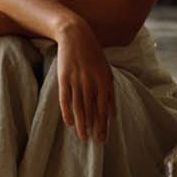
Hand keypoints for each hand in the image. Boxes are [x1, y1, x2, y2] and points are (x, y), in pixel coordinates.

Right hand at [54, 21, 114, 143]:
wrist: (75, 35)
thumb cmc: (93, 54)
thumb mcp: (106, 70)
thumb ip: (110, 92)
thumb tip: (112, 114)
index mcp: (104, 79)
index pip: (104, 107)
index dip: (103, 124)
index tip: (103, 137)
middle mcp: (91, 81)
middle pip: (92, 109)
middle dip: (94, 127)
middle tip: (94, 141)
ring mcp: (76, 79)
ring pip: (79, 106)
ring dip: (81, 123)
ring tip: (83, 136)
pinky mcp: (64, 77)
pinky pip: (65, 98)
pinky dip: (67, 111)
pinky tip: (69, 122)